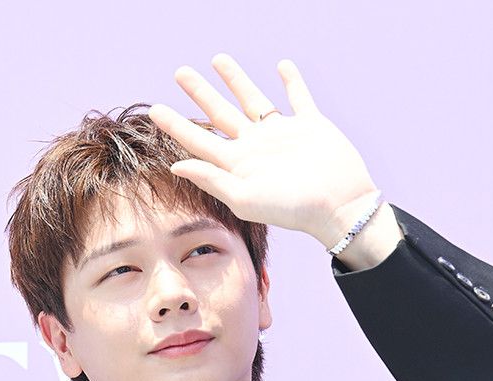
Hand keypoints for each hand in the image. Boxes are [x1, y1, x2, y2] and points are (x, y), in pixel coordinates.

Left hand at [148, 53, 380, 246]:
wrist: (338, 205)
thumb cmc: (292, 208)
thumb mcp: (244, 198)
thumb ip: (211, 179)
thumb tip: (176, 164)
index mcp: (238, 165)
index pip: (199, 141)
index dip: (175, 125)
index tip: (154, 109)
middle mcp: (256, 147)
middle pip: (220, 114)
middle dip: (200, 93)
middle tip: (180, 72)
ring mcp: (282, 135)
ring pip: (253, 100)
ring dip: (236, 80)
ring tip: (218, 59)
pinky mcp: (310, 125)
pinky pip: (298, 97)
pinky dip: (292, 81)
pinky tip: (282, 66)